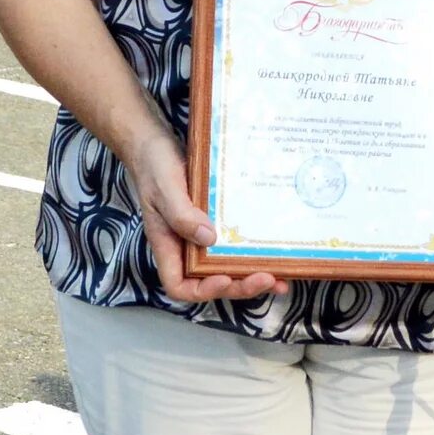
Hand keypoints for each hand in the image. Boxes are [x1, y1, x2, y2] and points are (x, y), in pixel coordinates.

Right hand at [128, 133, 284, 305]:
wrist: (155, 144)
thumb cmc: (153, 166)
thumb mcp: (165, 188)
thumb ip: (182, 214)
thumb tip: (209, 238)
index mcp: (168, 245)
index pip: (179, 286)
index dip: (203, 290)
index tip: (224, 278)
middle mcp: (185, 247)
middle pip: (211, 282)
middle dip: (239, 286)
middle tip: (266, 279)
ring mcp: (202, 236)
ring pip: (227, 268)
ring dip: (252, 277)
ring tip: (280, 280)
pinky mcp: (217, 222)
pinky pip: (235, 245)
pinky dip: (254, 254)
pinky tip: (275, 253)